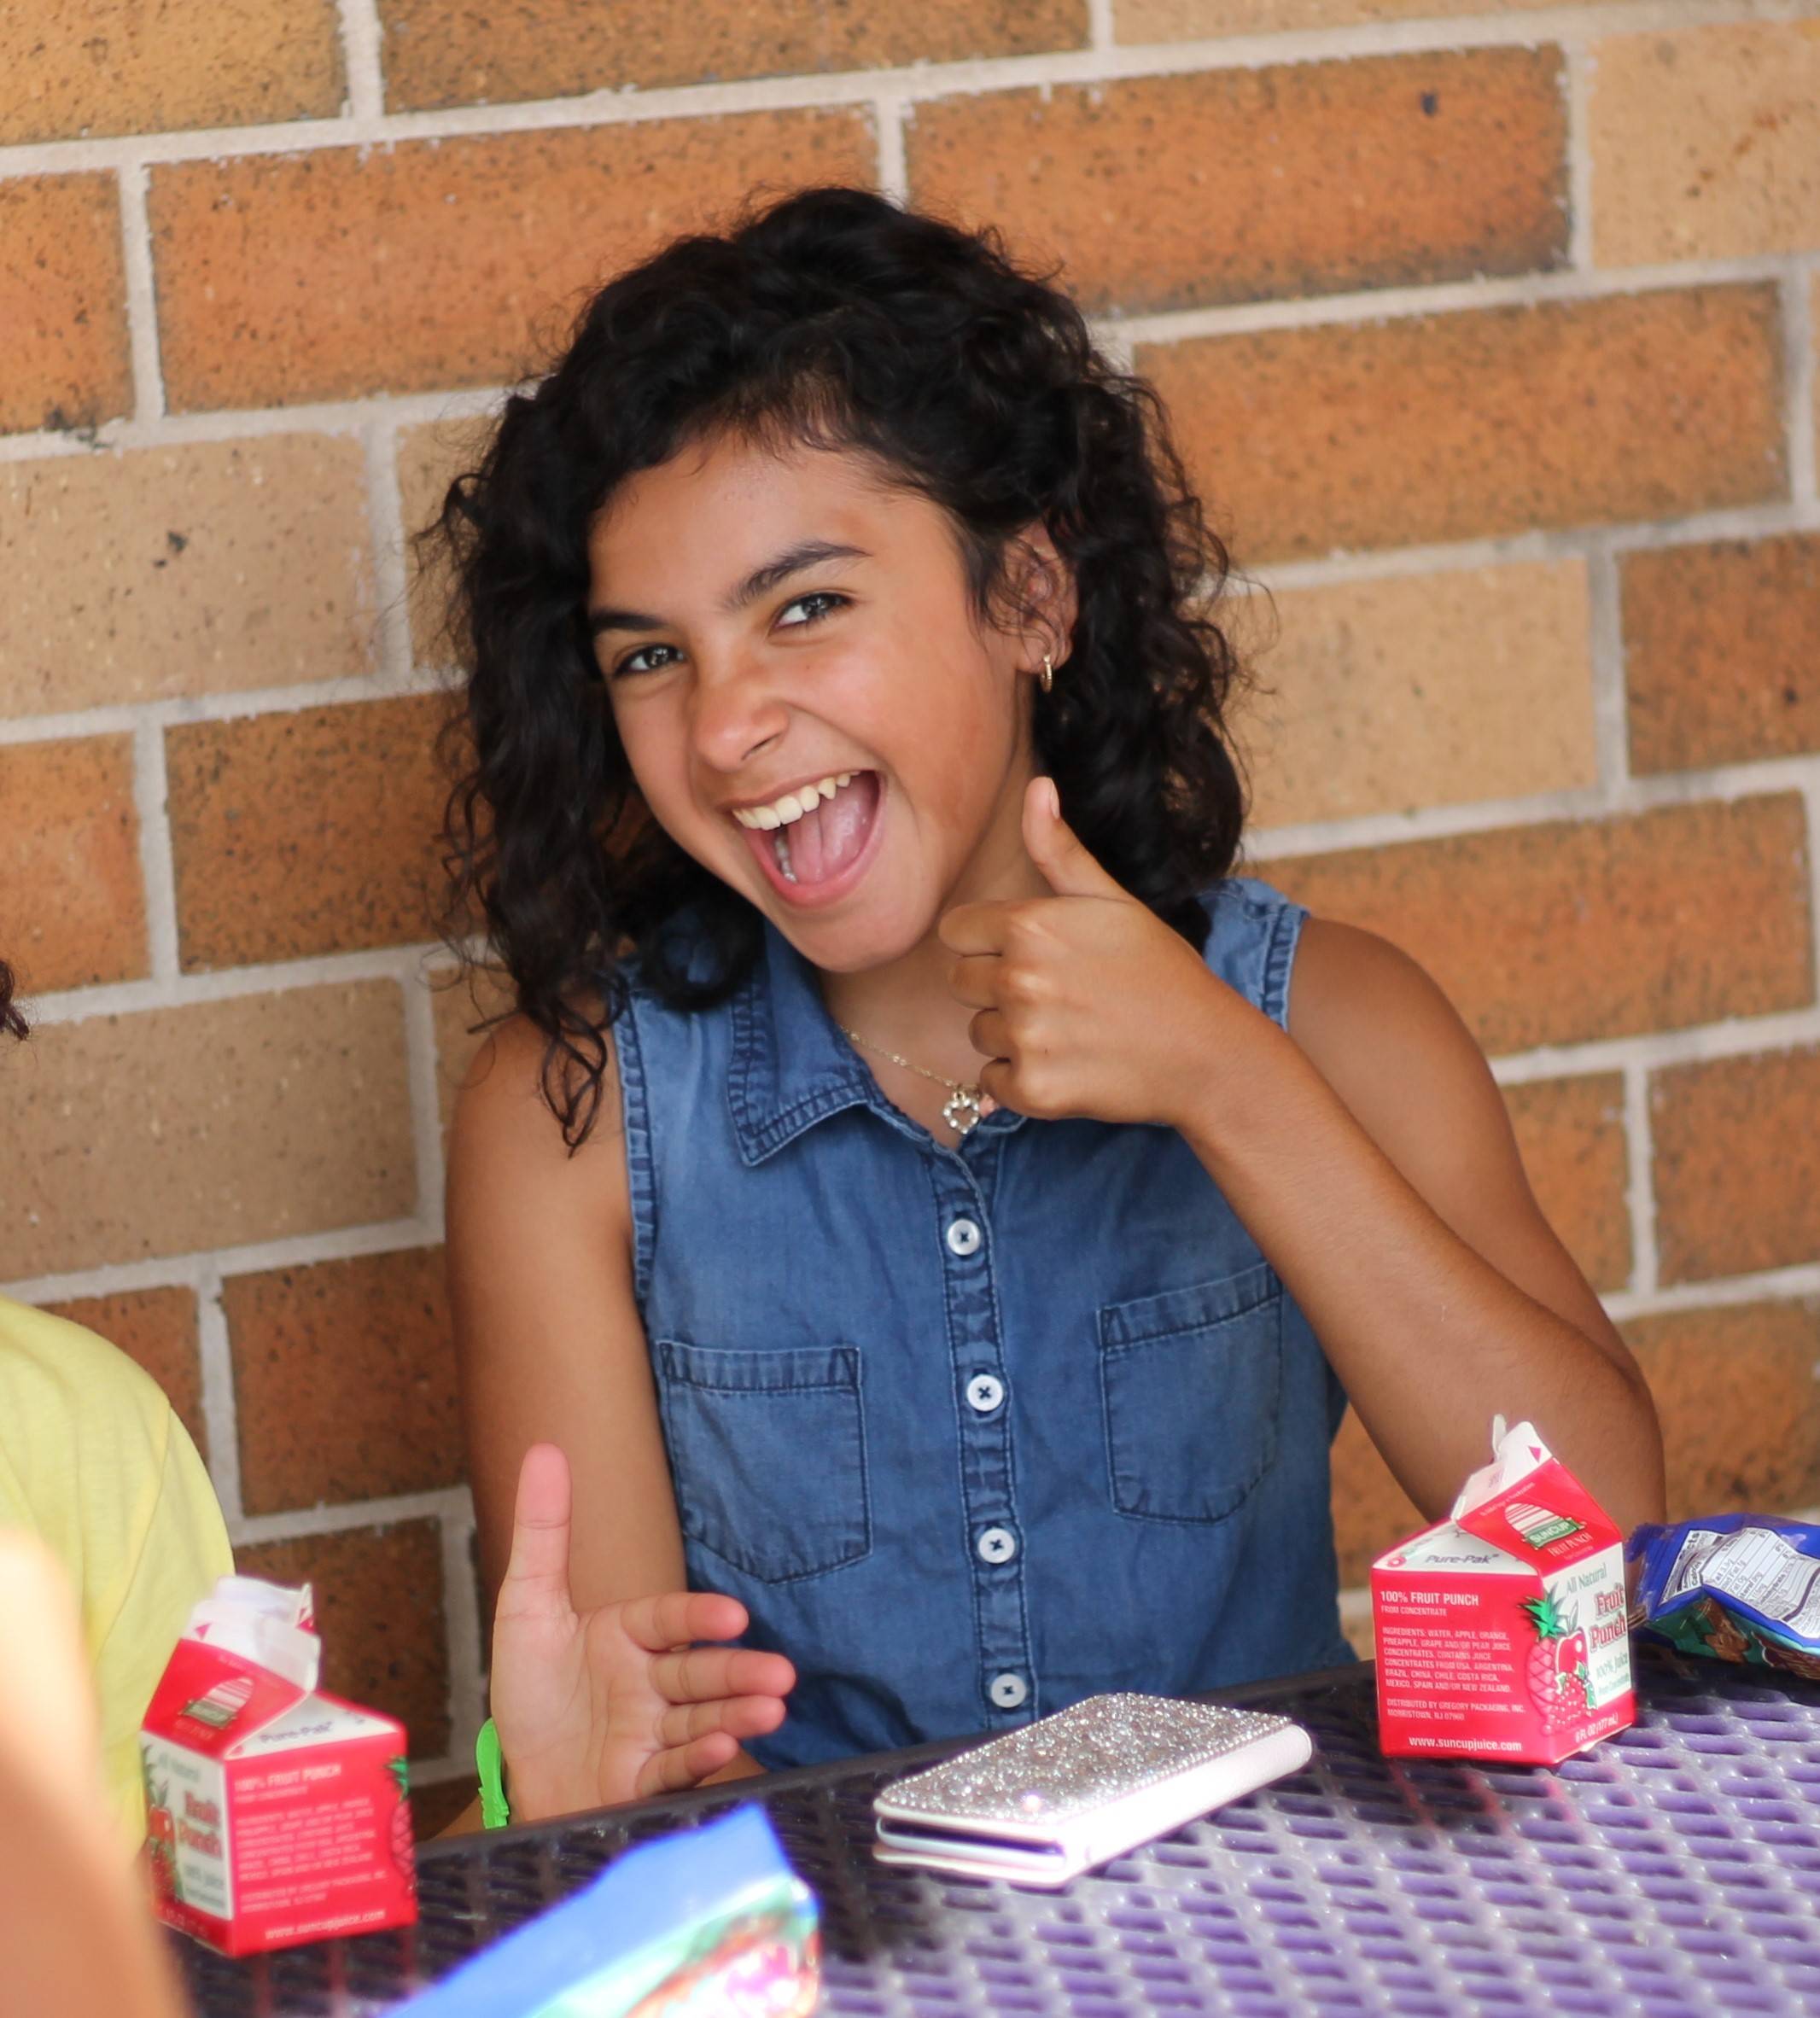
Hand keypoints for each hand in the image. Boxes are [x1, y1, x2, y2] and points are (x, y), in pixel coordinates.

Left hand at [488, 1444, 794, 1820]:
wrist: (517, 1778)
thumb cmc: (532, 1691)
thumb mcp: (527, 1605)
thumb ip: (544, 1531)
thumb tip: (546, 1447)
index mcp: (627, 1636)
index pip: (669, 1620)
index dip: (699, 1618)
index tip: (734, 1616)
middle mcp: (648, 1682)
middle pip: (699, 1673)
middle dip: (740, 1672)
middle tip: (781, 1674)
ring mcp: (650, 1733)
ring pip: (700, 1719)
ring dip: (737, 1715)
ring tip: (772, 1711)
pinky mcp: (640, 1781)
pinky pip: (672, 1768)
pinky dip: (698, 1760)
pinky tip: (725, 1749)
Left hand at [939, 777, 1229, 1127]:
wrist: (1207, 1054)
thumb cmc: (1161, 972)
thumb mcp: (1113, 902)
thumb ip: (1060, 851)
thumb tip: (1037, 787)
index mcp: (1029, 925)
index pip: (954, 932)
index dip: (987, 944)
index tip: (1029, 955)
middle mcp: (1019, 979)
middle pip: (959, 982)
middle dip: (996, 989)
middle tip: (1059, 996)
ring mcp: (1025, 1037)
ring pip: (977, 1032)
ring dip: (1011, 1035)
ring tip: (1070, 1030)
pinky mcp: (1032, 1090)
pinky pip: (991, 1082)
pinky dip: (1019, 1081)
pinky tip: (1067, 1066)